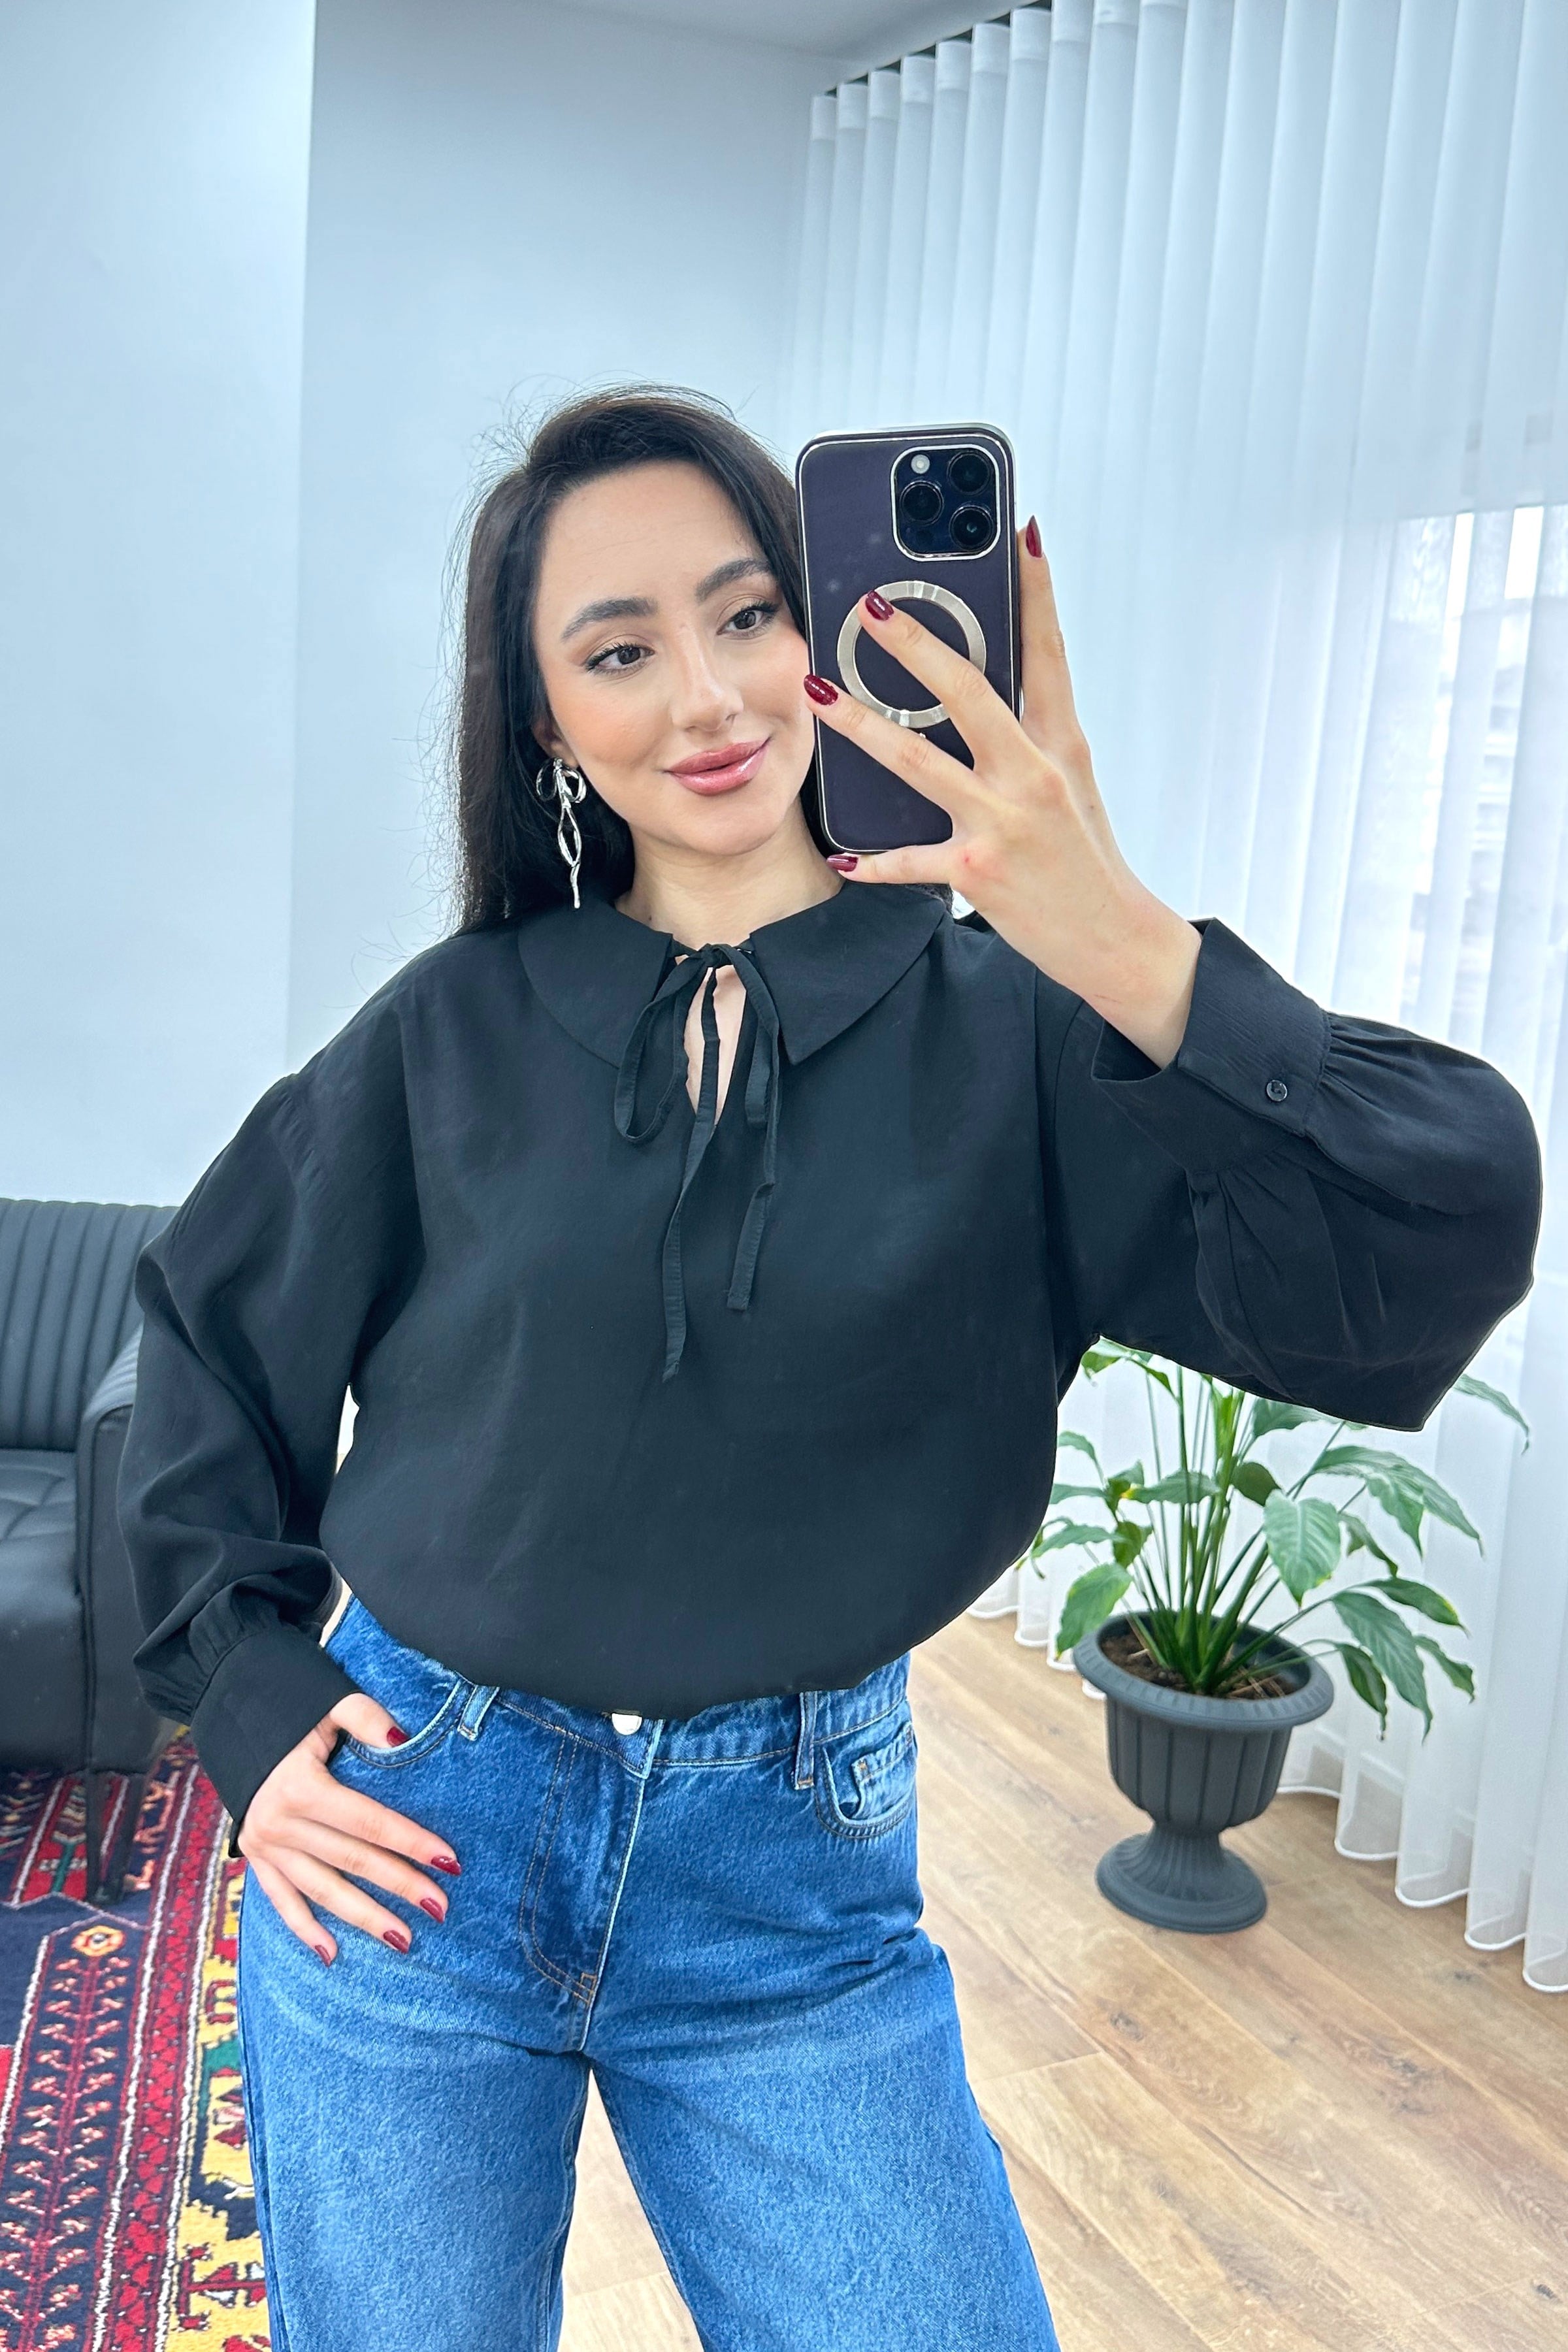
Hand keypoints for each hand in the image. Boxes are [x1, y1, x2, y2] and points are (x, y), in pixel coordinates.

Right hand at [237, 1692, 460, 1964]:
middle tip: (440, 1908)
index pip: (368, 1823)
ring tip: (403, 1940)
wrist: (224, 1700)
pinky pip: (279, 1899)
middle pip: (351, 1861)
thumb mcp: (326, 1699)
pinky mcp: (251, 1853)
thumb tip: (402, 1740)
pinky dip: (303, 1927)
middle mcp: (277, 1822)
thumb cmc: (286, 1697)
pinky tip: (330, 1954)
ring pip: (320, 1890)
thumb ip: (365, 1718)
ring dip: (362, 1917)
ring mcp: (261, 1843)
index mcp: (299, 1787)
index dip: (411, 1843)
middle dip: (399, 1886)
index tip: (449, 1862)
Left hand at [804, 525, 1200, 1066]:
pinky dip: (875, 860)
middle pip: (968, 693)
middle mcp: (1034, 775)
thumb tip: (981, 686)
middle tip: (870, 605)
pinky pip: (913, 861)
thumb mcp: (1071, 782)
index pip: (1048, 652)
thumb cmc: (1083, 856)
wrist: (1115, 939)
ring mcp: (1006, 823)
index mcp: (1060, 744)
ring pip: (920, 763)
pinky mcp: (980, 873)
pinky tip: (844, 854)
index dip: (1036, 589)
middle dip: (914, 644)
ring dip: (861, 727)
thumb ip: (1031, 732)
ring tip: (817, 693)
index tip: (1020, 531)